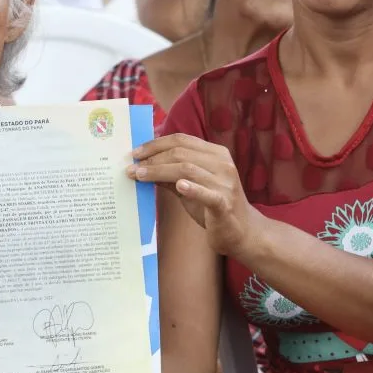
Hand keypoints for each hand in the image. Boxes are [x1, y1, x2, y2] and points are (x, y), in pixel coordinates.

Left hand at [129, 133, 262, 257]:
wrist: (241, 232)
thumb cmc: (213, 206)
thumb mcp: (190, 186)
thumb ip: (170, 174)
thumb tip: (142, 166)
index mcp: (216, 153)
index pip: (182, 140)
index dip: (156, 144)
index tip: (135, 152)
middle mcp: (223, 164)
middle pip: (181, 153)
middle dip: (153, 158)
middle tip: (132, 167)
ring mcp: (225, 183)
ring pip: (187, 169)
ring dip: (159, 171)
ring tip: (139, 176)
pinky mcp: (225, 203)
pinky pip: (207, 193)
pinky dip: (193, 188)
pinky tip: (178, 186)